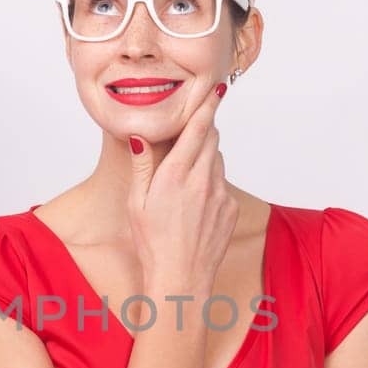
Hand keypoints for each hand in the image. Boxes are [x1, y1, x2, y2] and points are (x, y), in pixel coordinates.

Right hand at [125, 80, 239, 298]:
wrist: (180, 278)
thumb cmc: (152, 243)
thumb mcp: (136, 202)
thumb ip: (142, 165)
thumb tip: (139, 135)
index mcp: (175, 175)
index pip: (198, 128)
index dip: (208, 105)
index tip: (216, 89)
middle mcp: (202, 180)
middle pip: (212, 139)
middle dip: (203, 131)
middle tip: (189, 135)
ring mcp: (220, 195)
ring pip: (218, 161)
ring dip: (205, 159)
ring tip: (184, 181)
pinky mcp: (231, 209)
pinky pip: (223, 185)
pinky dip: (211, 184)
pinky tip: (194, 205)